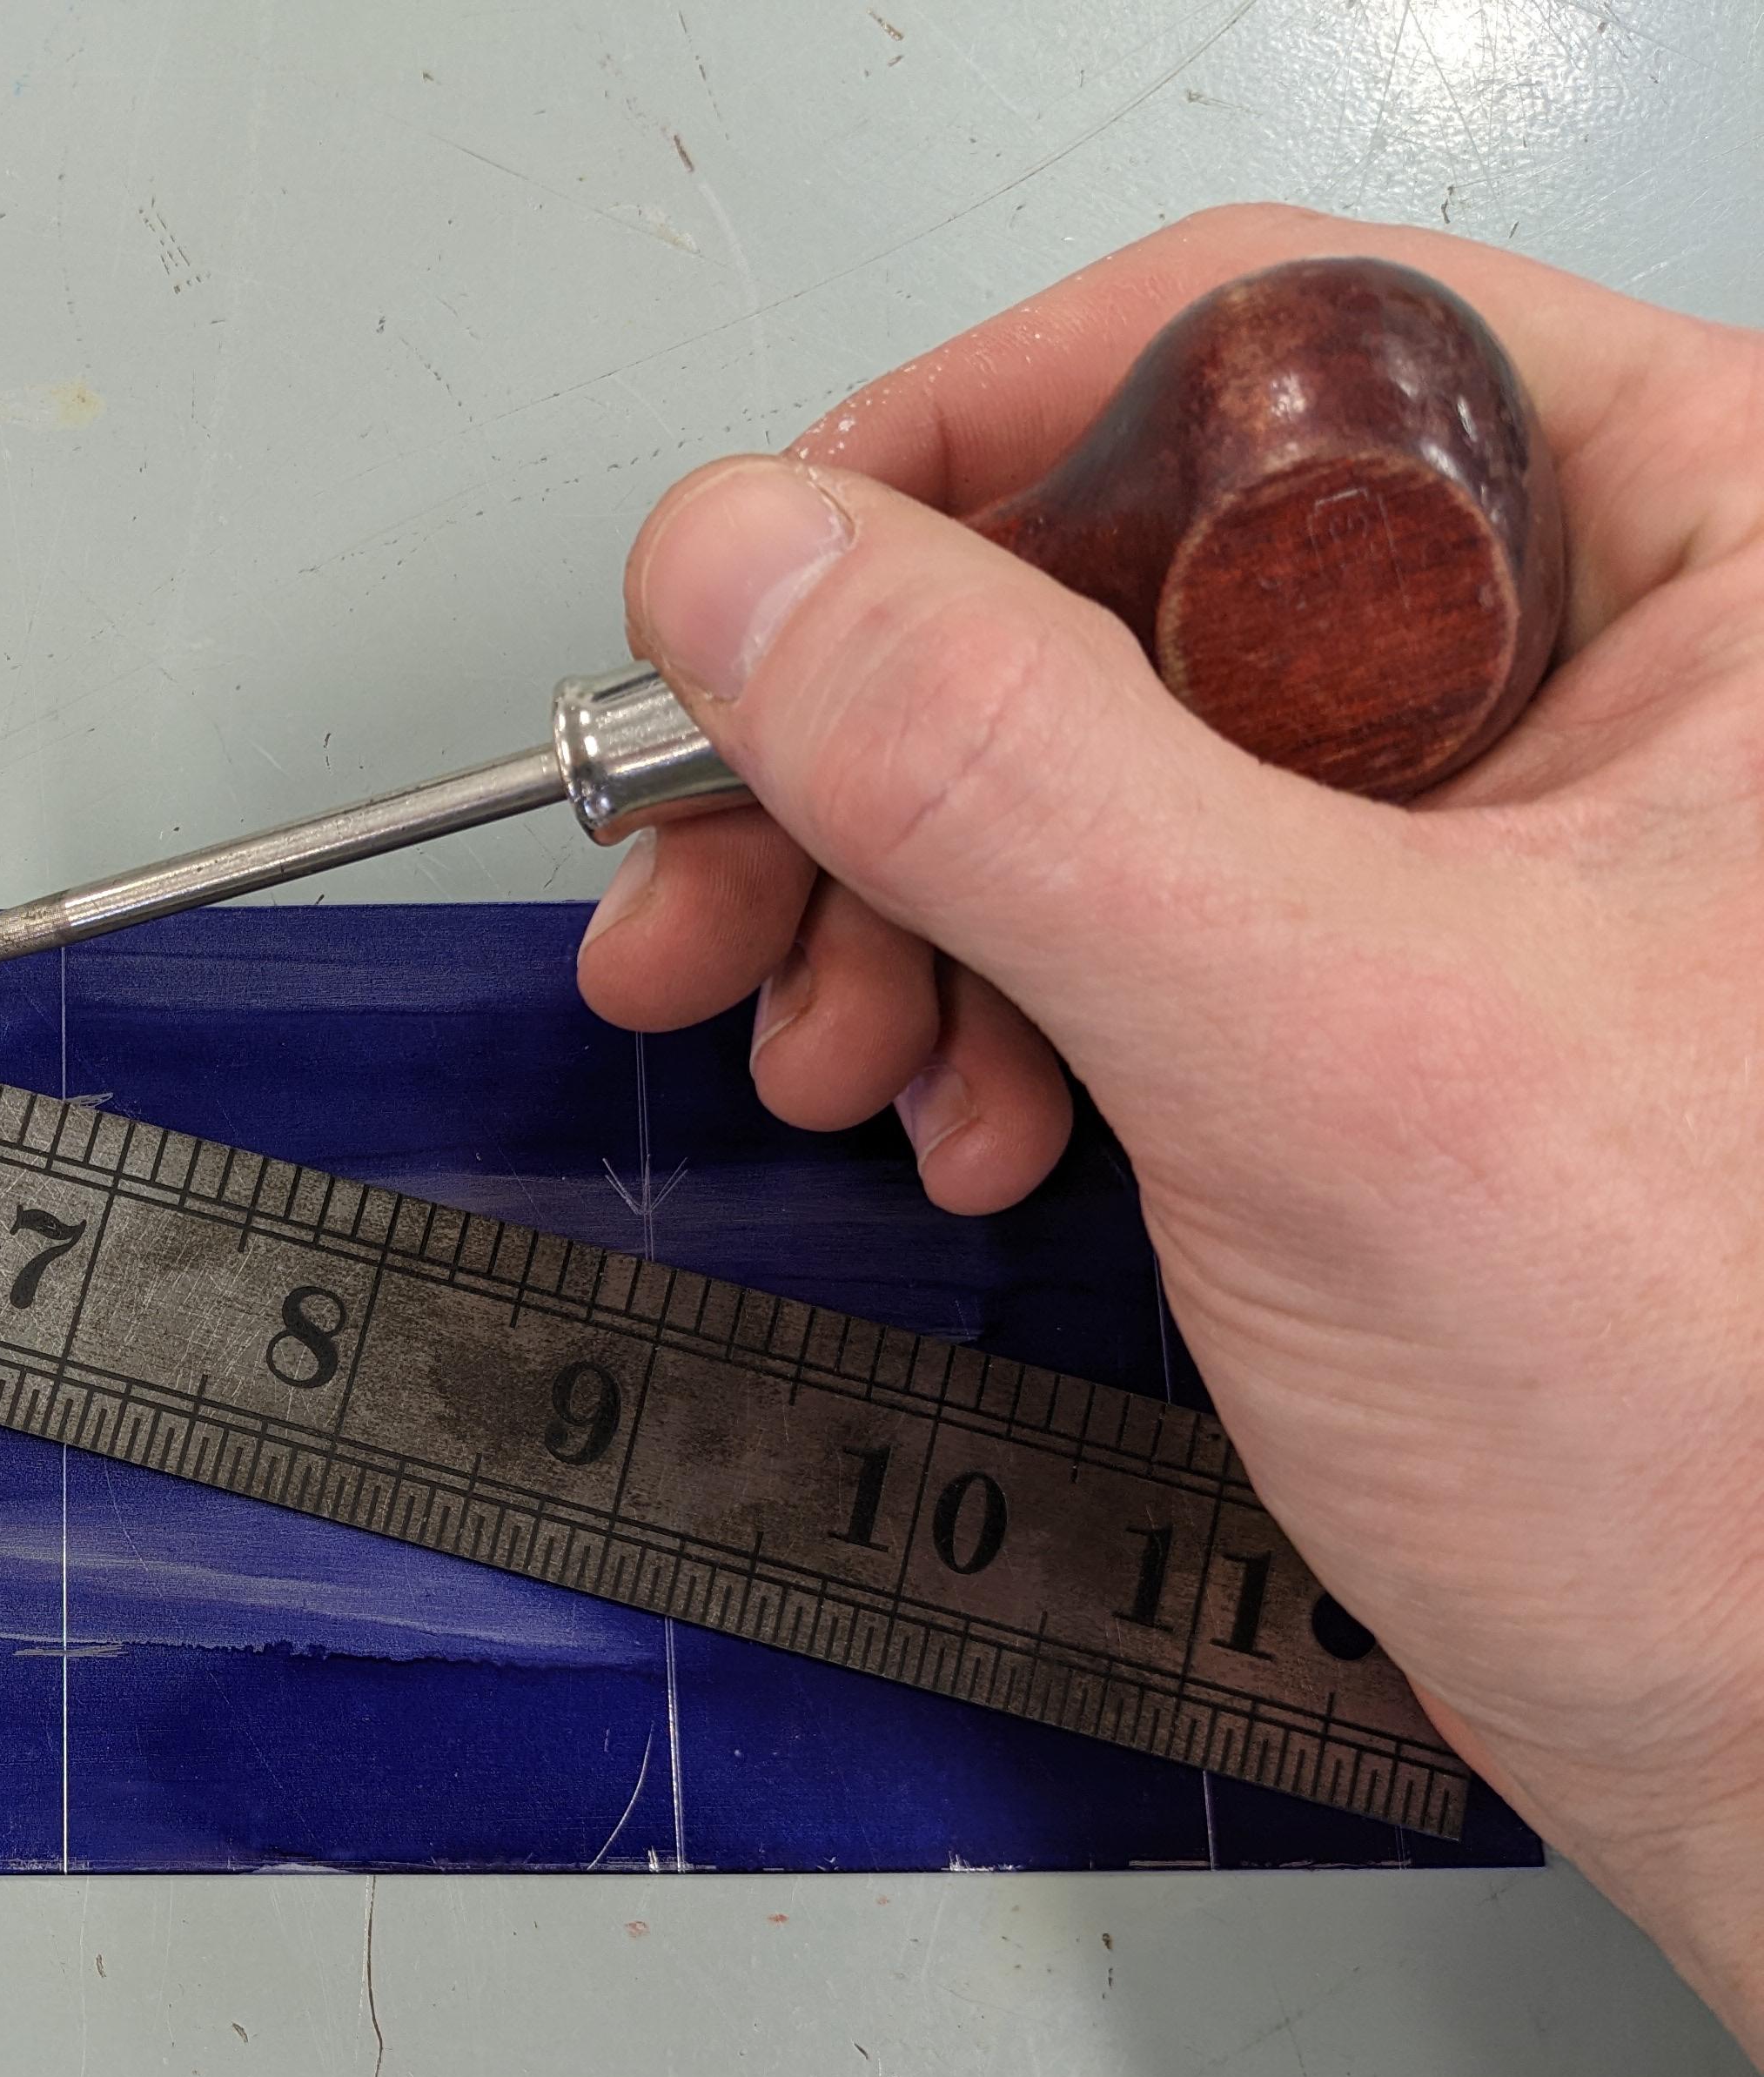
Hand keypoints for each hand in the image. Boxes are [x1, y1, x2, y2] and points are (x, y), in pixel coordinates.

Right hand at [577, 205, 1763, 2048]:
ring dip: (895, 908)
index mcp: (1697, 544)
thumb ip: (1018, 780)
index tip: (754, 610)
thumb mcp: (1328, 1047)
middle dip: (876, 755)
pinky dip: (980, 1014)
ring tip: (827, 1047)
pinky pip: (1109, 917)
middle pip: (1117, 562)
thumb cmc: (1732, 1435)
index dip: (957, 459)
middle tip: (705, 872)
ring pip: (1079, 753)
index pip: (1255, 350)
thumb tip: (751, 575)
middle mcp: (1588, 658)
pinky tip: (949, 1118)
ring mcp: (1474, 835)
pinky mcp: (1378, 998)